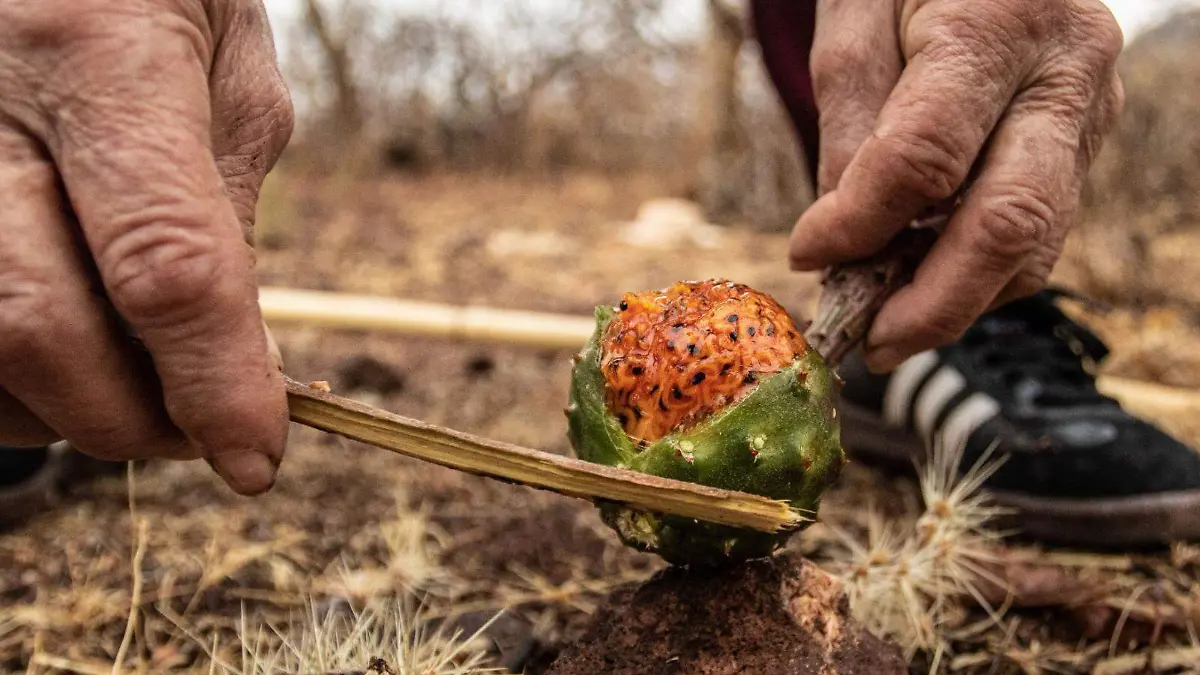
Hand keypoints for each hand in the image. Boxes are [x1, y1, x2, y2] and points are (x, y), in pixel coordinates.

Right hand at [0, 0, 293, 493]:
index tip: (257, 456)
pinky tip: (66, 357)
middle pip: (38, 327)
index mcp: (99, 53)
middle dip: (136, 417)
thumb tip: (241, 362)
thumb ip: (226, 210)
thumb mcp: (229, 68)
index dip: (215, 384)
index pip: (164, 265)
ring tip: (142, 386)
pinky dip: (12, 382)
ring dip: (67, 409)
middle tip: (205, 431)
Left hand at [790, 0, 1124, 371]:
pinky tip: (923, 281)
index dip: (859, 223)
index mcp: (1000, 25)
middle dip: (933, 305)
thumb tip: (843, 238)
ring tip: (885, 324)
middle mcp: (1066, 74)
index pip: (925, 159)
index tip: (807, 254)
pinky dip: (978, 273)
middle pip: (1008, 223)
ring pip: (1035, 244)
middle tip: (870, 346)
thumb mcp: (853, 16)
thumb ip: (851, 120)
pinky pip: (1038, 231)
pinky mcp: (1084, 144)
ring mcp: (1089, 114)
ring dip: (956, 301)